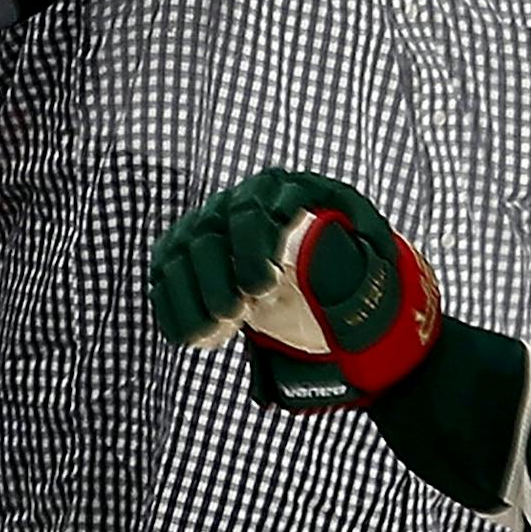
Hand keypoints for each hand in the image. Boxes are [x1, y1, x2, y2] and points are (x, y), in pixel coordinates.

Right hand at [151, 170, 436, 410]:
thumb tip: (350, 250)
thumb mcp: (364, 257)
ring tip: (216, 332)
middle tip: (235, 316)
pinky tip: (193, 338)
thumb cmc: (348, 264)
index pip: (252, 210)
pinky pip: (166, 278)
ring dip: (191, 298)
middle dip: (216, 277)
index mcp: (280, 193)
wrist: (321, 284)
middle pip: (206, 233)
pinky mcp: (186, 257)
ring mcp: (206, 228)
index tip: (265, 288)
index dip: (252, 249)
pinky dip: (175, 309)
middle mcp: (235, 203)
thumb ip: (357, 255)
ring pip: (179, 256)